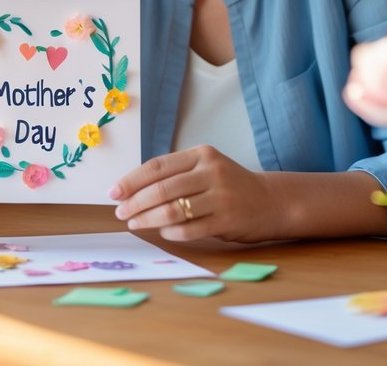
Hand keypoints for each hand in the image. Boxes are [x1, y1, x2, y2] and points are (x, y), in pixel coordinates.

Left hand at [109, 145, 277, 241]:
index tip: (114, 193)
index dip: (131, 180)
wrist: (271, 201)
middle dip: (135, 203)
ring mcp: (220, 197)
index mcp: (201, 154)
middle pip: (162, 189)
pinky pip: (189, 229)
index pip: (157, 166)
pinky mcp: (227, 220)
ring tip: (135, 223)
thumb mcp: (206, 168)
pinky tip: (162, 232)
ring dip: (148, 219)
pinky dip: (170, 232)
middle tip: (121, 213)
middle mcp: (211, 172)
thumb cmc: (228, 185)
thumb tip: (132, 189)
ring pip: (172, 210)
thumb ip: (176, 174)